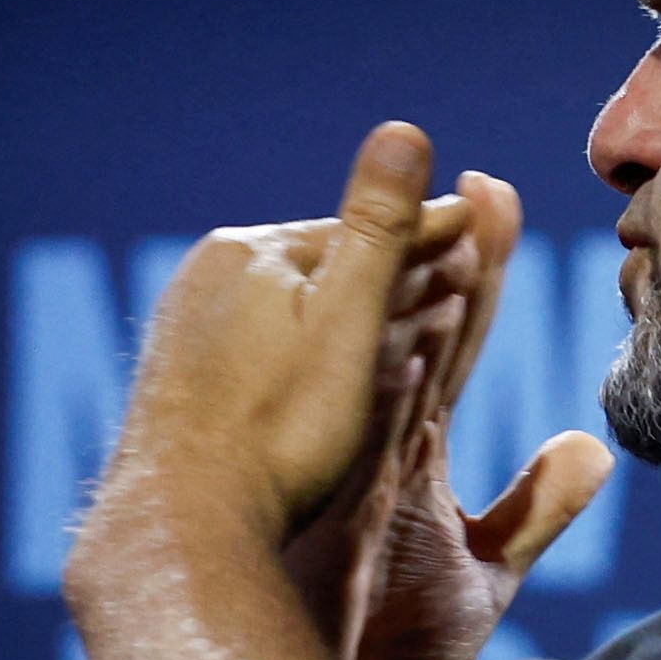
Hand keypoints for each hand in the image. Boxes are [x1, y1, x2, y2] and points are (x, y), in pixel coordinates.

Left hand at [109, 125, 491, 567]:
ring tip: (410, 332)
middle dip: (395, 272)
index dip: (434, 231)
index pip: (364, 231)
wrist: (183, 529)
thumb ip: (379, 228)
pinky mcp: (177, 388)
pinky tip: (329, 386)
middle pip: (325, 269)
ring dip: (352, 319)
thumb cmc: (278, 433)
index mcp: (249, 251)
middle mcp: (204, 280)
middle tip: (461, 273)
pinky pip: (260, 354)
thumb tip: (405, 129)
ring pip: (291, 313)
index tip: (483, 221)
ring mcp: (184, 335)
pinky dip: (308, 358)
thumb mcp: (346, 320)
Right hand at [301, 164, 609, 659]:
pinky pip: (366, 413)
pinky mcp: (335, 501)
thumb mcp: (484, 572)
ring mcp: (349, 467)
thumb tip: (592, 449)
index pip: (454, 339)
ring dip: (418, 290)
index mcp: (405, 450)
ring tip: (448, 215)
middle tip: (476, 179)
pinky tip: (410, 306)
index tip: (499, 196)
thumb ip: (536, 508)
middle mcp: (374, 443)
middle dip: (450, 253)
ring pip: (389, 357)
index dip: (480, 271)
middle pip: (422, 327)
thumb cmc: (388, 653)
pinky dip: (386, 358)